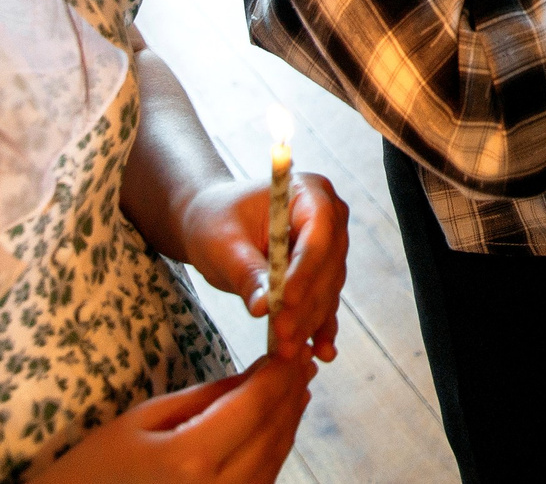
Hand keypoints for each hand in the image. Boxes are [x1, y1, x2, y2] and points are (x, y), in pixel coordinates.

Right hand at [35, 354, 314, 483]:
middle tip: (303, 358)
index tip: (293, 346)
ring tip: (297, 384)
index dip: (280, 372)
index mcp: (190, 458)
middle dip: (291, 391)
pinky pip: (261, 480)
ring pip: (275, 458)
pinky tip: (278, 423)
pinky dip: (275, 448)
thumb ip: (208, 396)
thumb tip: (258, 373)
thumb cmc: (95, 468)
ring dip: (290, 419)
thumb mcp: (145, 419)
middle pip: (273, 432)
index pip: (255, 404)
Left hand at [177, 173, 346, 363]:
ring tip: (288, 352)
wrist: (214, 224)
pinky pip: (325, 301)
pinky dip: (320, 327)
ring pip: (327, 289)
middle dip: (305, 305)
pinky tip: (321, 351)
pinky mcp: (323, 272)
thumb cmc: (215, 221)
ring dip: (308, 322)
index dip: (305, 270)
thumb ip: (246, 272)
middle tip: (283, 338)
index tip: (286, 302)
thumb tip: (263, 307)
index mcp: (309, 192)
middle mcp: (330, 217)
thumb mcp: (223, 243)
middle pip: (327, 266)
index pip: (317, 234)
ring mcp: (331, 245)